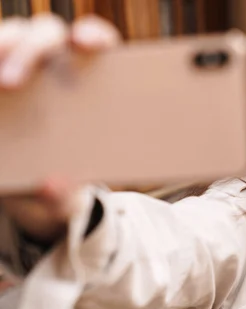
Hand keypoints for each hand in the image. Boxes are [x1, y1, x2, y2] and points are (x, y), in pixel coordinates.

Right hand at [0, 14, 119, 242]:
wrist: (35, 196)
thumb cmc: (63, 186)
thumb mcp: (65, 199)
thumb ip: (63, 197)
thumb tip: (50, 186)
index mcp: (91, 85)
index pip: (97, 42)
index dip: (93, 34)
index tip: (85, 44)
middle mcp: (55, 66)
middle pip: (46, 35)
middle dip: (28, 52)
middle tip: (11, 84)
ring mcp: (19, 66)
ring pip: (10, 36)